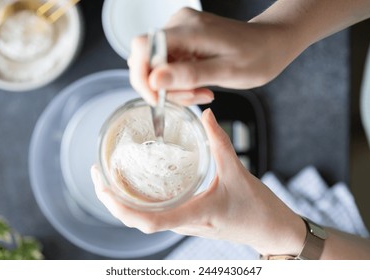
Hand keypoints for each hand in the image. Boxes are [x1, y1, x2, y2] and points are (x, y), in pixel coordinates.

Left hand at [91, 109, 305, 255]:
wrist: (271, 230)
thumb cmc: (258, 209)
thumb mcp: (238, 172)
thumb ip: (220, 141)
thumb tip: (205, 114)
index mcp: (194, 215)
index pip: (148, 222)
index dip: (121, 208)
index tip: (104, 187)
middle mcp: (184, 224)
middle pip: (137, 221)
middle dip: (112, 201)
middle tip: (98, 175)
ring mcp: (184, 224)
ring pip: (144, 219)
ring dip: (122, 202)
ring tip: (109, 177)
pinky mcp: (188, 219)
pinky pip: (156, 213)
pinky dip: (139, 201)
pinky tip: (137, 184)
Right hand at [128, 8, 299, 105]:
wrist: (270, 44)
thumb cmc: (256, 56)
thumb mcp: (227, 71)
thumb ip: (189, 75)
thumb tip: (154, 80)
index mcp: (189, 28)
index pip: (142, 47)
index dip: (141, 76)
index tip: (157, 98)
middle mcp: (179, 25)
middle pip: (148, 61)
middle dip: (164, 88)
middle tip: (193, 97)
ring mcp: (180, 32)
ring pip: (158, 68)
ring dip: (175, 88)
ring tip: (202, 92)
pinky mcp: (183, 41)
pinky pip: (169, 67)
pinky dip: (180, 83)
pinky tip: (200, 86)